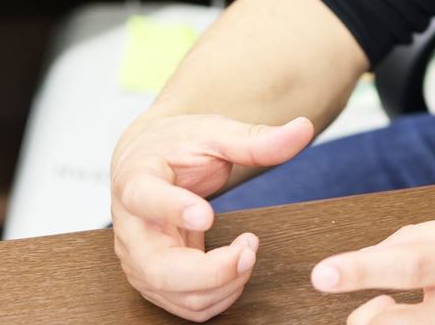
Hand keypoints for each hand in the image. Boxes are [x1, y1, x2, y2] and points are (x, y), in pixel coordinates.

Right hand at [111, 113, 314, 321]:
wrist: (148, 161)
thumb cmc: (177, 145)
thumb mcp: (213, 132)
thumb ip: (255, 139)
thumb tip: (303, 129)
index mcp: (136, 179)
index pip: (145, 199)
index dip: (173, 210)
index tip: (208, 214)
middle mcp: (131, 227)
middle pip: (159, 269)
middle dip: (213, 270)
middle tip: (249, 247)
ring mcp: (139, 259)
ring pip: (177, 295)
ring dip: (224, 283)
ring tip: (248, 248)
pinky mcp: (153, 279)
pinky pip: (187, 305)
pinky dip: (221, 294)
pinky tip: (237, 264)